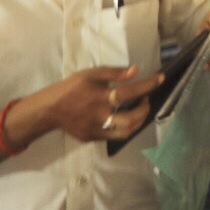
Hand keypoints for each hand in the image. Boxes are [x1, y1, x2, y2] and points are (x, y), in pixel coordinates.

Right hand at [35, 65, 161, 142]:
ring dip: (138, 122)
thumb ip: (113, 73)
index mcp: (100, 97)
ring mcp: (96, 129)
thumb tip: (135, 70)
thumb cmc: (71, 88)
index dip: (147, 86)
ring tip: (139, 111)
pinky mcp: (92, 138)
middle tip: (146, 100)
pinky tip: (124, 118)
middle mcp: (100, 115)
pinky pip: (113, 136)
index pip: (129, 92)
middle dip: (145, 109)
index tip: (160, 79)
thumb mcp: (90, 74)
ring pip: (125, 132)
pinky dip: (123, 127)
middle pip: (131, 119)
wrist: (49, 110)